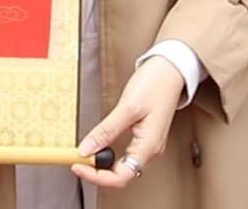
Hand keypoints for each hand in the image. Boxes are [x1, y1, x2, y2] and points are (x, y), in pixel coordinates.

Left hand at [71, 56, 184, 189]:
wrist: (170, 69)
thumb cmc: (156, 84)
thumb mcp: (127, 107)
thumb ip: (106, 130)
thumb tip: (87, 149)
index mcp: (148, 146)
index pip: (121, 177)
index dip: (97, 177)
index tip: (79, 166)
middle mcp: (150, 149)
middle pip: (121, 174)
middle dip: (96, 172)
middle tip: (77, 160)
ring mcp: (148, 143)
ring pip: (122, 166)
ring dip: (101, 164)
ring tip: (85, 154)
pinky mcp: (144, 135)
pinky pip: (124, 153)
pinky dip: (108, 153)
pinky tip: (98, 146)